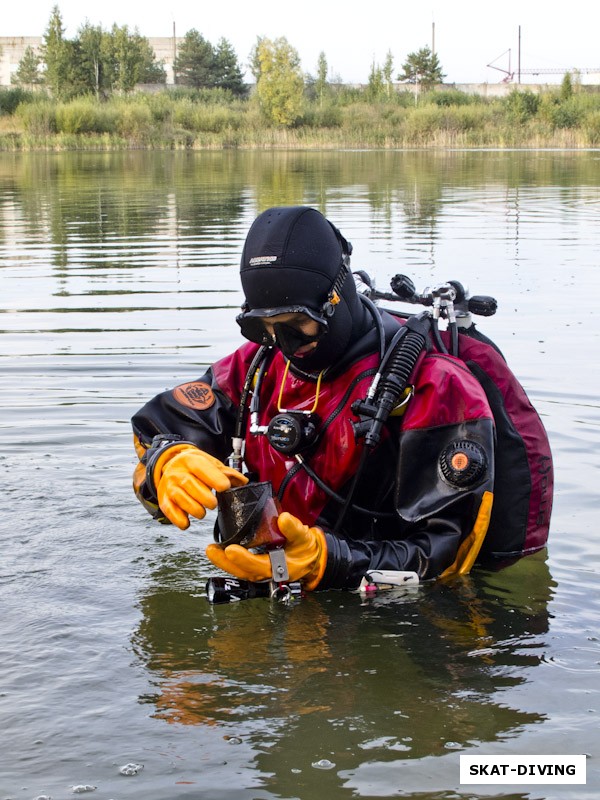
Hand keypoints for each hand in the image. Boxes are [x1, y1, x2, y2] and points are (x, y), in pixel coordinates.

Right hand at [155, 444, 246, 528]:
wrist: (170, 466)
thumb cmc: (195, 468)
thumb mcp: (210, 464)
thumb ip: (227, 473)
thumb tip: (243, 482)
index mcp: (191, 460)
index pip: (201, 467)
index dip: (214, 478)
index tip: (225, 487)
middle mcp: (177, 472)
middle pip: (189, 483)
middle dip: (204, 496)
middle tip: (213, 504)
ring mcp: (169, 486)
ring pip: (179, 497)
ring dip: (193, 508)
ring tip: (202, 512)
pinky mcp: (163, 499)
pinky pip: (169, 510)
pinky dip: (178, 519)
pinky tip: (187, 523)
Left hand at [206, 511, 326, 590]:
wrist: (309, 558)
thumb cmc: (305, 549)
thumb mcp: (304, 537)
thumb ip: (295, 529)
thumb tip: (284, 519)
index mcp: (279, 568)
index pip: (258, 565)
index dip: (244, 559)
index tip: (230, 550)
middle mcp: (267, 573)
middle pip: (243, 571)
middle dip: (226, 562)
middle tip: (212, 550)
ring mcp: (261, 571)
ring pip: (240, 571)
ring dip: (224, 562)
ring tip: (211, 550)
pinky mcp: (256, 567)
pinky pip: (241, 566)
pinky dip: (229, 560)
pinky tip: (219, 550)